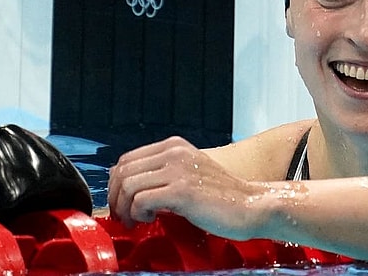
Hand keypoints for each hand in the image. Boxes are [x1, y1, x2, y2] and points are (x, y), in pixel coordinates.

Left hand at [107, 136, 266, 239]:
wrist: (251, 206)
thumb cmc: (222, 197)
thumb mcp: (189, 174)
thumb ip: (162, 173)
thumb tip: (125, 185)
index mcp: (174, 146)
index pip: (126, 160)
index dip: (116, 184)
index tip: (121, 203)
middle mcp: (174, 152)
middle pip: (122, 172)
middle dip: (116, 198)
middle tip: (123, 216)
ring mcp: (178, 170)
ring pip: (128, 186)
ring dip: (125, 209)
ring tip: (137, 220)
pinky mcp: (182, 191)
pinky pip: (141, 200)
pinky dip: (138, 214)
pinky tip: (151, 220)